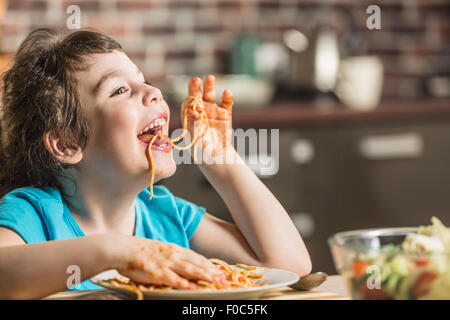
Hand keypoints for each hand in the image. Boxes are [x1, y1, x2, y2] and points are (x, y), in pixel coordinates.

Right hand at [111, 236, 228, 288]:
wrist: (122, 249)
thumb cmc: (138, 251)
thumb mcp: (159, 250)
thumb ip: (171, 256)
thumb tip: (182, 263)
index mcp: (174, 249)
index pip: (197, 257)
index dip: (210, 265)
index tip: (220, 271)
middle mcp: (174, 254)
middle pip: (198, 264)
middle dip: (213, 272)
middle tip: (225, 279)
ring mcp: (167, 263)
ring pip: (192, 271)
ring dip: (206, 277)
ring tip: (218, 283)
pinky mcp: (159, 273)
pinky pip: (176, 280)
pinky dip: (188, 284)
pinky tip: (197, 288)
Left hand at [180, 75, 233, 161]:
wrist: (218, 156)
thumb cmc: (203, 151)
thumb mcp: (197, 140)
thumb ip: (196, 126)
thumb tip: (195, 112)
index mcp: (189, 117)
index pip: (187, 105)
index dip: (190, 103)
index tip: (196, 106)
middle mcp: (199, 111)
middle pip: (195, 95)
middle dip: (194, 87)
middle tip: (195, 80)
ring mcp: (212, 111)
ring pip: (210, 95)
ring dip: (209, 86)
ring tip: (210, 78)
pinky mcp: (225, 114)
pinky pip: (226, 103)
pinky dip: (227, 98)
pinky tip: (227, 93)